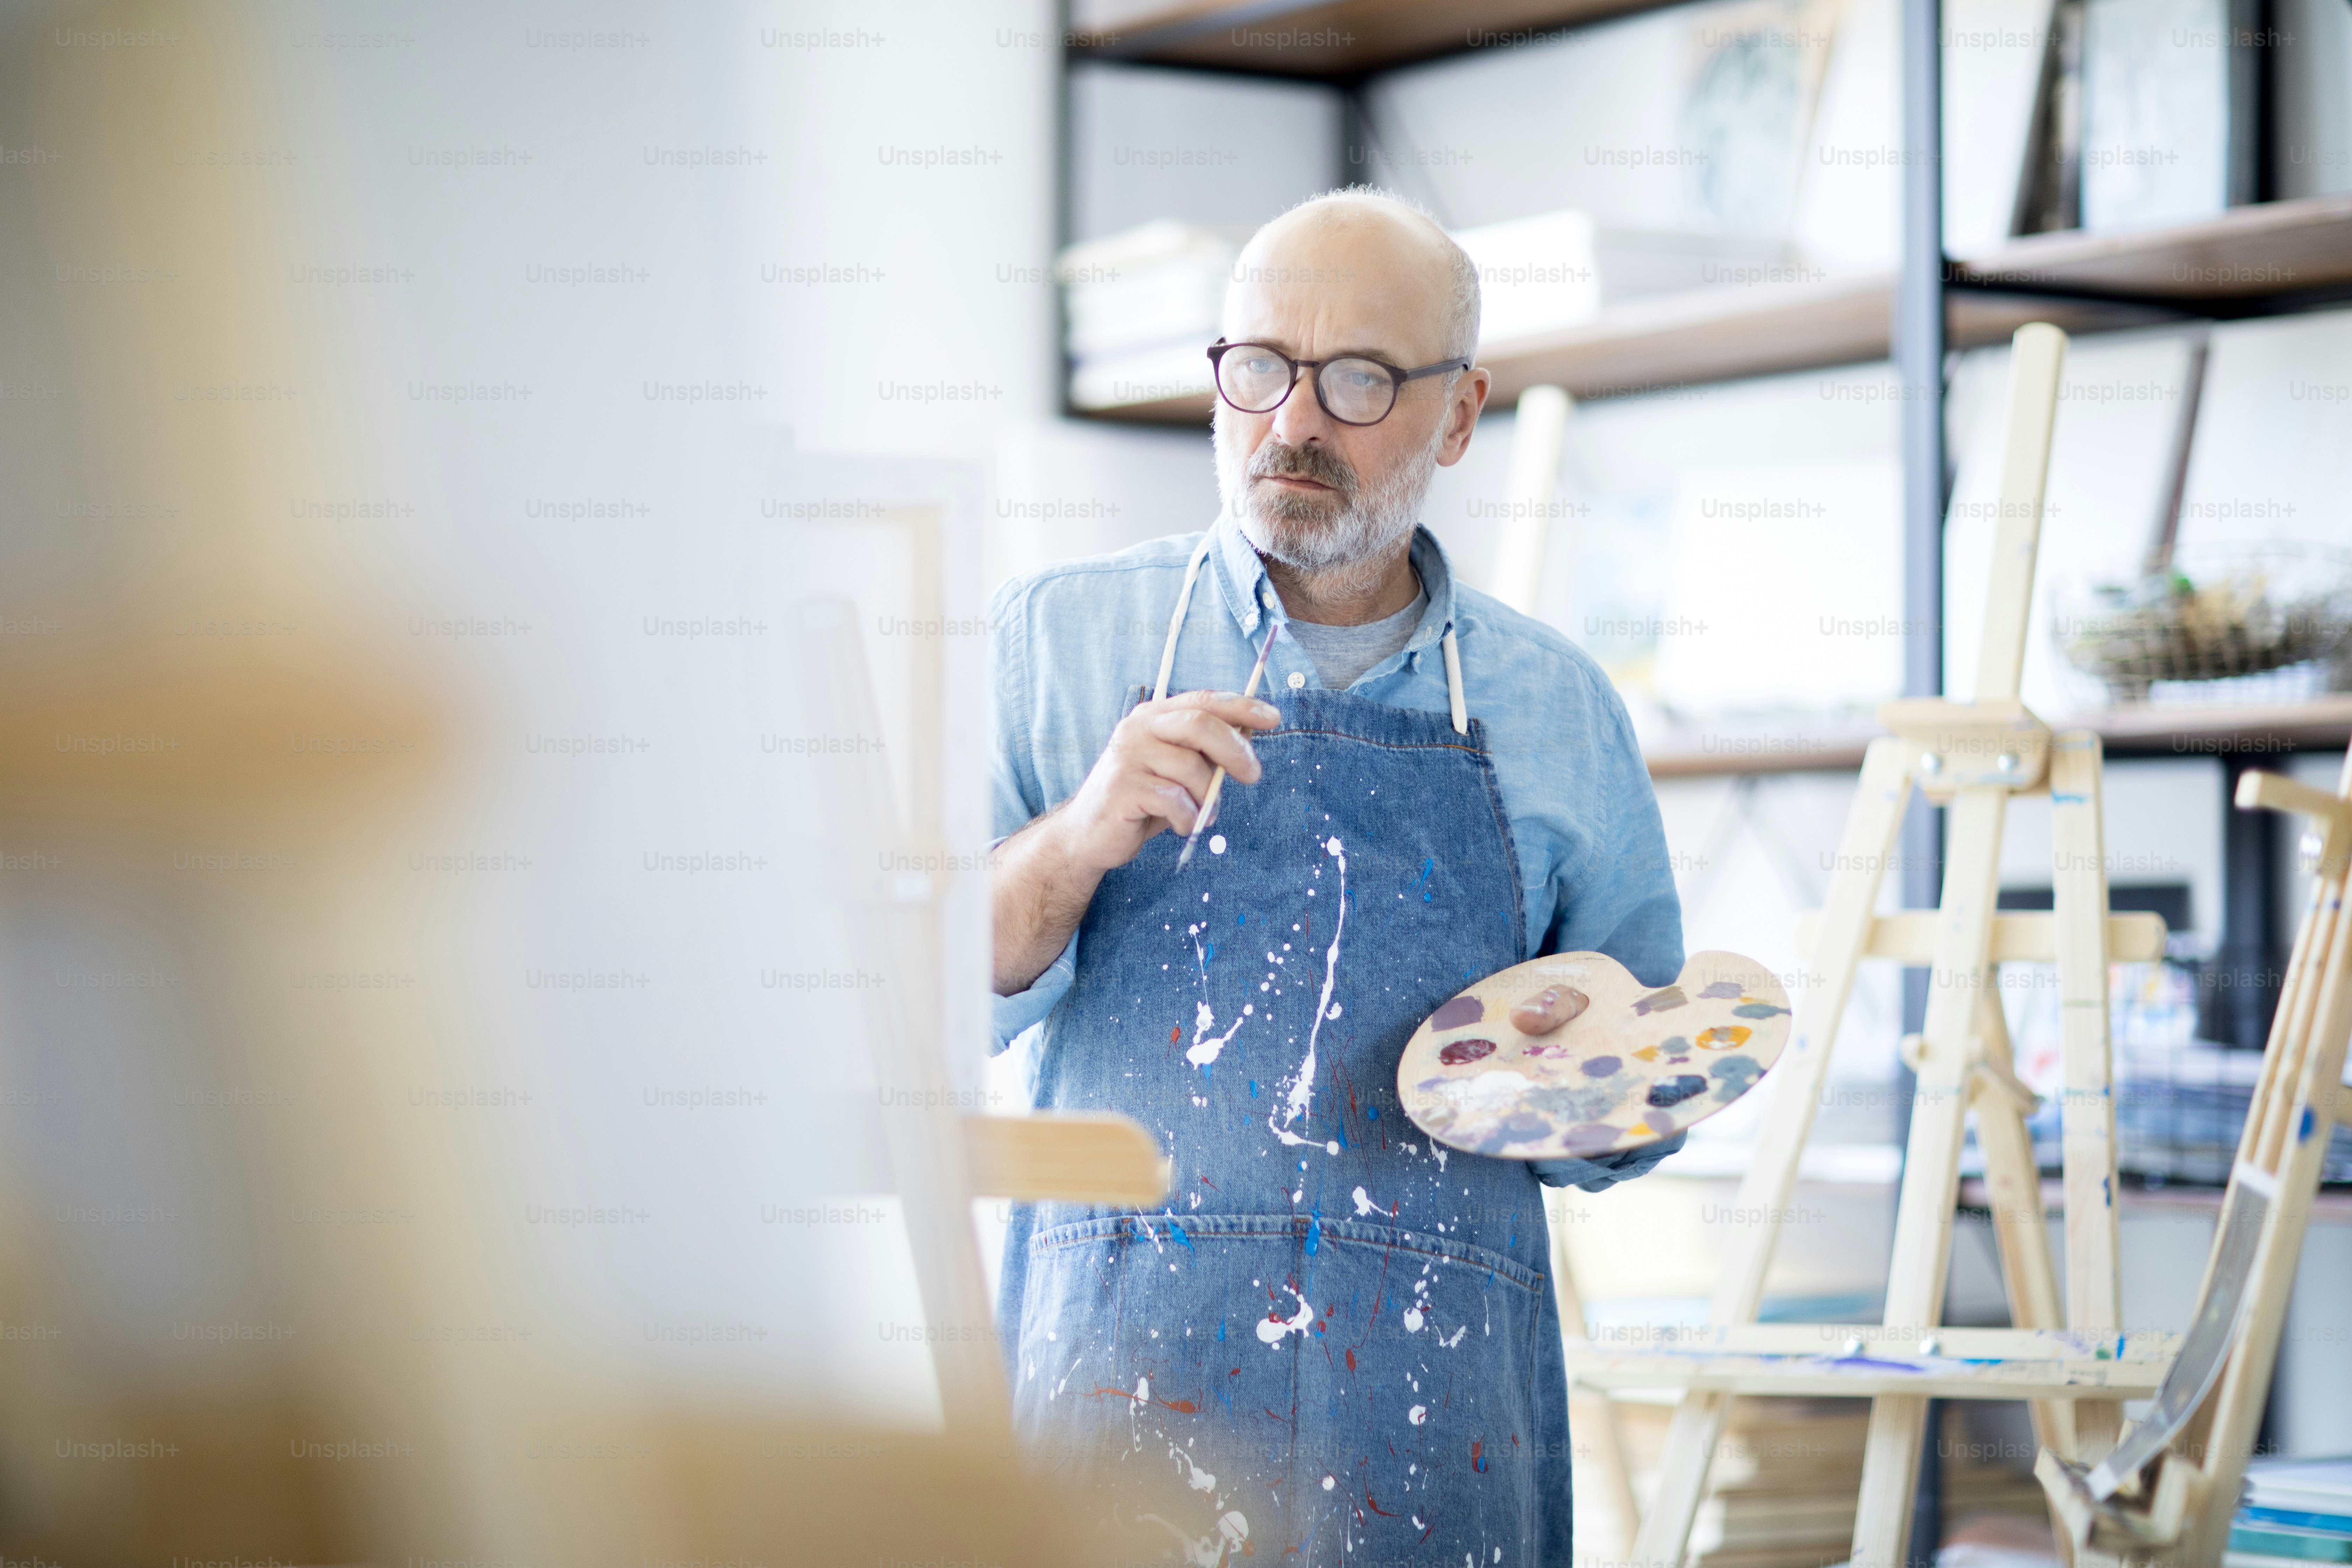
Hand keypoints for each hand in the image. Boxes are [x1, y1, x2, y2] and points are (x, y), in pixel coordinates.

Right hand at [991, 689, 1278, 996]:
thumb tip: (1248, 745)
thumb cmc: (1142, 801)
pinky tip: (1182, 825)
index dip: (1241, 706)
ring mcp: (1127, 756)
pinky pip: (1174, 800)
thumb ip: (1203, 754)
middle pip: (1200, 724)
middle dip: (1235, 749)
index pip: (1203, 700)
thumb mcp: (1176, 770)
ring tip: (1201, 813)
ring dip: (1207, 796)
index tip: (1273, 717)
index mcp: (1154, 716)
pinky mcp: (1122, 787)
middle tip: (1253, 775)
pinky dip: (1188, 817)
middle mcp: (1138, 728)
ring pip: (1191, 768)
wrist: (1088, 834)